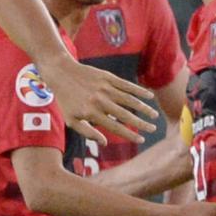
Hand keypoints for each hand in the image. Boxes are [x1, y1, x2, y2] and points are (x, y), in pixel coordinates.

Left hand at [38, 53, 158, 145]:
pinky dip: (139, 91)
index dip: (129, 134)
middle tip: (153, 129)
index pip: (115, 127)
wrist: (61, 73)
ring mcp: (105, 88)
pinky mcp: (108, 77)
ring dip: (144, 108)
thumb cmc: (66, 99)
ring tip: (154, 115)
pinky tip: (150, 96)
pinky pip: (127, 85)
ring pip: (129, 100)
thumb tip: (104, 143)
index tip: (141, 139)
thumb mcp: (71, 119)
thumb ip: (87, 132)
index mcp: (91, 113)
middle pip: (125, 115)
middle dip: (141, 123)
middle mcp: (100, 101)